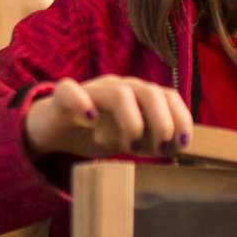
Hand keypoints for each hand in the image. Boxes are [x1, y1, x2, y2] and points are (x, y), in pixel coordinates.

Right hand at [24, 75, 192, 158]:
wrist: (53, 128)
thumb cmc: (95, 133)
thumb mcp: (128, 140)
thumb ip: (151, 141)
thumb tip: (178, 150)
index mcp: (138, 95)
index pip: (167, 96)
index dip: (181, 117)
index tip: (184, 144)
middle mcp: (118, 87)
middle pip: (149, 92)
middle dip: (162, 121)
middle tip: (162, 149)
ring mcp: (92, 88)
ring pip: (118, 92)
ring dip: (132, 120)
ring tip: (131, 146)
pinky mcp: (63, 95)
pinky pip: (70, 90)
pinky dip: (82, 102)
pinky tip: (91, 120)